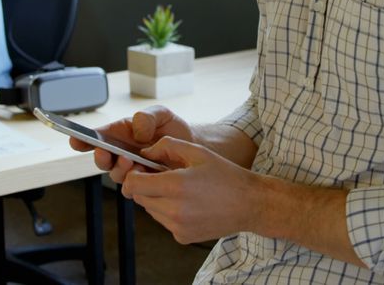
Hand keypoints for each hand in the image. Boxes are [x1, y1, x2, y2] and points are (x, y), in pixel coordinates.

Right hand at [68, 105, 193, 183]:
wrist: (193, 148)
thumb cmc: (173, 129)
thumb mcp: (162, 114)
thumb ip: (147, 117)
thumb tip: (136, 131)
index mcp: (120, 133)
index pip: (97, 136)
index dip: (83, 139)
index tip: (75, 140)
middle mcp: (121, 152)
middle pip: (101, 159)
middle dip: (100, 157)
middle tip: (106, 153)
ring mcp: (131, 169)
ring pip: (115, 175)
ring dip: (119, 169)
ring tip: (131, 162)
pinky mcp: (143, 184)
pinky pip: (132, 188)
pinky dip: (135, 184)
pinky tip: (145, 175)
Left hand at [121, 137, 261, 243]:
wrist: (250, 204)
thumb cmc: (226, 175)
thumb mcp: (198, 152)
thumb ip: (167, 146)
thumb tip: (145, 153)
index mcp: (176, 186)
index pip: (133, 184)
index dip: (133, 175)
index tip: (142, 169)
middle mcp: (174, 210)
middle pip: (139, 197)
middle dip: (145, 185)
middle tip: (163, 176)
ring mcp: (177, 227)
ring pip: (150, 210)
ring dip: (157, 198)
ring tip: (180, 190)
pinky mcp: (182, 237)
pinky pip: (163, 221)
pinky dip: (168, 212)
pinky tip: (188, 204)